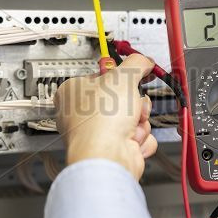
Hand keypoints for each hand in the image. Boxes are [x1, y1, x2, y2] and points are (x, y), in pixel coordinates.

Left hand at [54, 54, 157, 179]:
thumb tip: (144, 60)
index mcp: (73, 93)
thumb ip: (136, 64)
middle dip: (135, 103)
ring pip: (134, 118)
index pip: (101, 77)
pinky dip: (141, 139)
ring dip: (140, 121)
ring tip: (131, 125)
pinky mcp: (114, 149)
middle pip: (122, 99)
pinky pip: (138, 137)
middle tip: (133, 104)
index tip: (134, 73)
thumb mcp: (122, 77)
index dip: (119, 75)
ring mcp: (99, 134)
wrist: (107, 157)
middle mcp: (82, 115)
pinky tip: (132, 141)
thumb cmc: (100, 121)